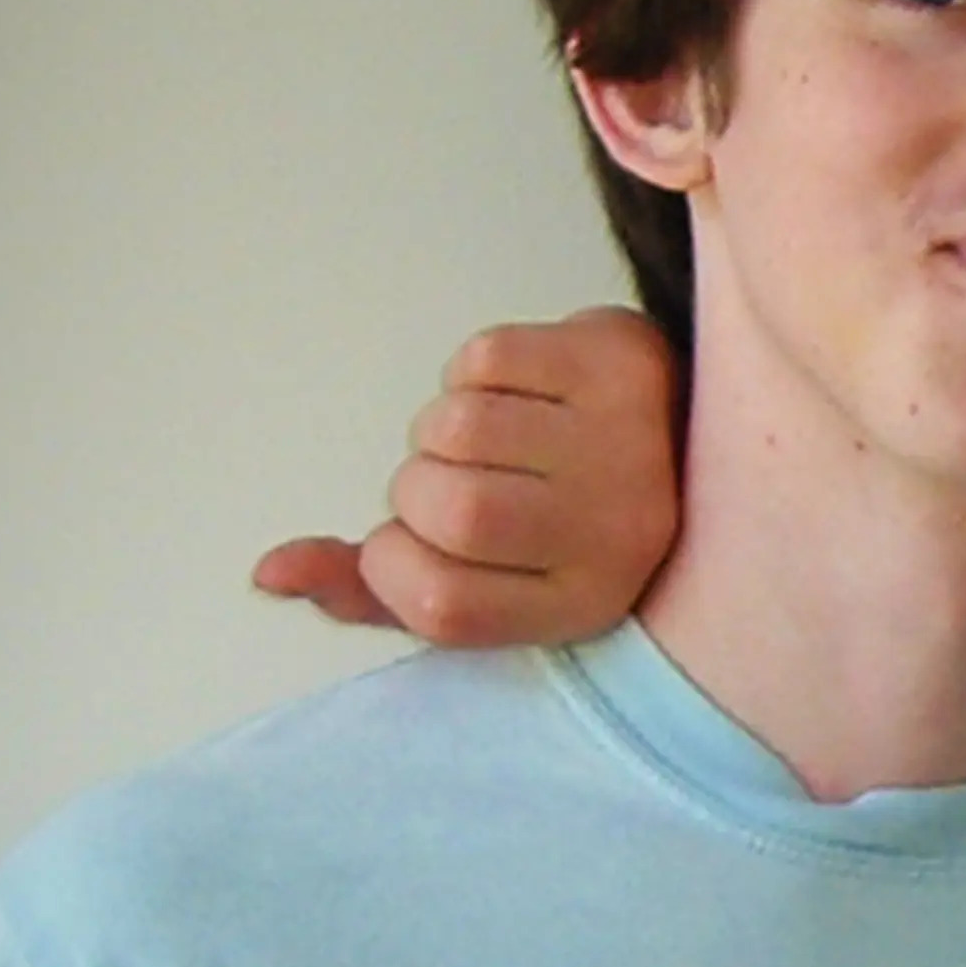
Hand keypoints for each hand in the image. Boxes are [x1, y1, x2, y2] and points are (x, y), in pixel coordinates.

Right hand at [253, 305, 679, 645]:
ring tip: (483, 438)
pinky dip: (471, 373)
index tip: (405, 546)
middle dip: (414, 492)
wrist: (695, 436)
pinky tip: (516, 392)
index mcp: (585, 605)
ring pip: (457, 428)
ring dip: (439, 428)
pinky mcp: (621, 362)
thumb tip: (270, 572)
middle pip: (452, 513)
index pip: (443, 608)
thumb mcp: (487, 575)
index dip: (390, 568)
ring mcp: (629, 443)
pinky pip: (484, 358)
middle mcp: (621, 534)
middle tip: (446, 484)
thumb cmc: (566, 520)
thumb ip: (378, 591)